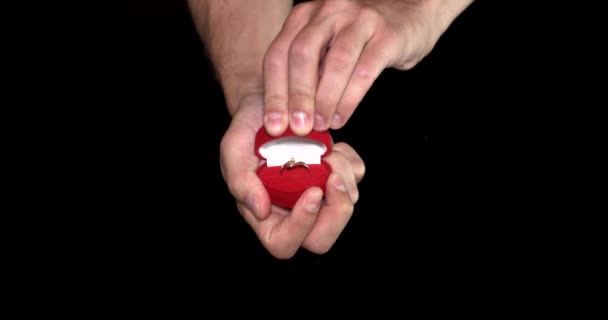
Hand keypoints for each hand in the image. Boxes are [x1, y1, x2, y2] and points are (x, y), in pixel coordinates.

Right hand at [220, 94, 364, 258]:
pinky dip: (350, 161)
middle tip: (334, 179)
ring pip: (346, 205)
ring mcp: (319, 196)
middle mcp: (293, 212)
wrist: (265, 106)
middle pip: (322, 239)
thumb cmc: (245, 131)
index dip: (301, 226)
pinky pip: (356, 177)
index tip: (312, 192)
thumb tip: (261, 210)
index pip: (283, 243)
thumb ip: (240, 181)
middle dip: (336, 212)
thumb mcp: (233, 150)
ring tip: (325, 151)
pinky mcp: (337, 176)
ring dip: (342, 176)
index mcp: (265, 216)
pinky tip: (332, 147)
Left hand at [263, 0, 464, 135]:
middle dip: (296, 97)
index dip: (274, 92)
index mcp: (306, 16)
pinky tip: (341, 117)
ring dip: (324, 100)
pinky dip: (350, 99)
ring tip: (319, 126)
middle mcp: (330, 12)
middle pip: (302, 55)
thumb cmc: (362, 38)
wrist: (410, 14)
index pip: (279, 54)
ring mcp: (360, 20)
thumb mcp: (327, 46)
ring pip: (335, 63)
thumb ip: (309, 71)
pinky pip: (364, 71)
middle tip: (296, 128)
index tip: (273, 125)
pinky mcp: (387, 35)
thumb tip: (287, 116)